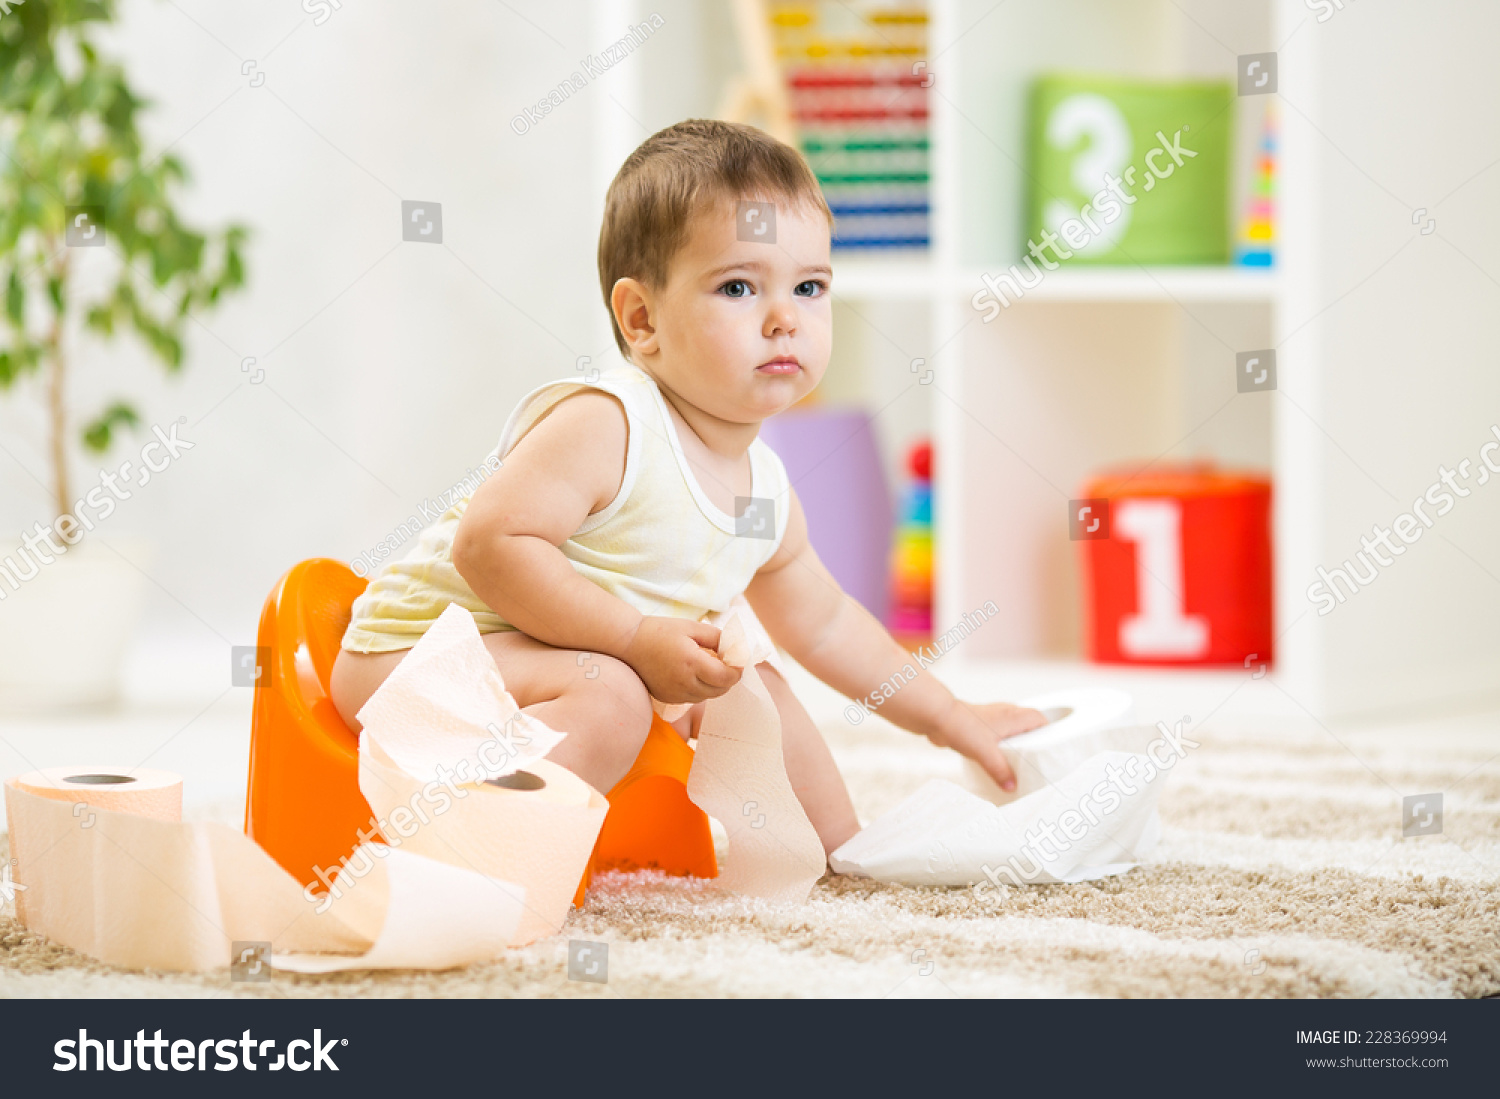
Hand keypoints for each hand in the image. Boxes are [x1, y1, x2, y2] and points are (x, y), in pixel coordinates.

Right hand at [620, 615, 742, 705]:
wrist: (628, 644)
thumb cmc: (659, 631)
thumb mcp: (691, 627)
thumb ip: (716, 637)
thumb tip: (735, 648)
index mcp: (692, 663)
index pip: (726, 677)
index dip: (737, 671)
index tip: (739, 662)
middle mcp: (684, 683)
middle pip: (720, 690)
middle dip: (728, 678)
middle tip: (726, 663)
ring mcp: (675, 694)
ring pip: (707, 696)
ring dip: (714, 685)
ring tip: (708, 667)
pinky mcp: (667, 699)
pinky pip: (693, 698)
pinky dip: (700, 689)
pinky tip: (693, 673)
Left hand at [928, 699, 1047, 792]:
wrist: (937, 717)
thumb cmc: (962, 727)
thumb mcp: (986, 753)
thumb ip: (1000, 771)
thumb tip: (1012, 787)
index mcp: (1013, 716)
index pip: (1040, 719)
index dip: (1049, 731)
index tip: (1053, 746)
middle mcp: (1005, 713)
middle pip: (1028, 724)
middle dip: (1034, 739)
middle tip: (1037, 758)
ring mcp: (992, 718)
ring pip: (1012, 729)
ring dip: (1016, 742)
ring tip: (1019, 761)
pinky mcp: (980, 724)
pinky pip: (998, 733)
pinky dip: (1001, 744)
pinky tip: (997, 758)